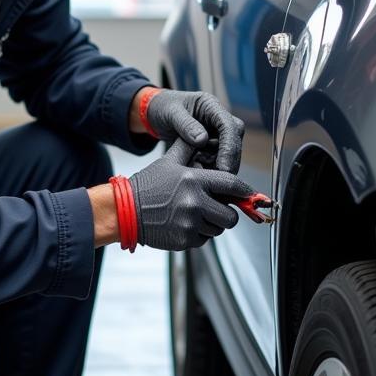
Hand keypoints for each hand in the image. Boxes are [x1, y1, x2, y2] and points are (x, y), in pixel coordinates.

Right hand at [129, 139, 253, 250]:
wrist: (125, 210)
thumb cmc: (147, 185)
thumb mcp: (168, 161)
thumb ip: (189, 147)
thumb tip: (204, 135)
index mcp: (194, 181)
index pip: (231, 185)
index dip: (245, 191)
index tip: (250, 194)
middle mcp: (194, 203)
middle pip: (231, 216)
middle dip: (228, 213)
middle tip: (218, 208)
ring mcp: (189, 224)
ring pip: (218, 230)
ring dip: (213, 224)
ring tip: (197, 215)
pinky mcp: (184, 240)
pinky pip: (204, 240)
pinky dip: (200, 234)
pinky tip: (186, 224)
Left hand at [143, 89, 244, 173]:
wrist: (155, 113)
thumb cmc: (163, 107)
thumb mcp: (171, 113)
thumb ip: (186, 125)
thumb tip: (203, 139)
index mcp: (211, 105)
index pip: (229, 126)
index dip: (230, 147)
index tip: (224, 167)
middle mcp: (218, 118)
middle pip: (234, 141)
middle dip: (229, 161)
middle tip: (219, 178)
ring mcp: (216, 132)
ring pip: (228, 153)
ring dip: (219, 166)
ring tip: (203, 176)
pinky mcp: (211, 144)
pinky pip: (217, 159)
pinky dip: (210, 168)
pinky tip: (198, 173)